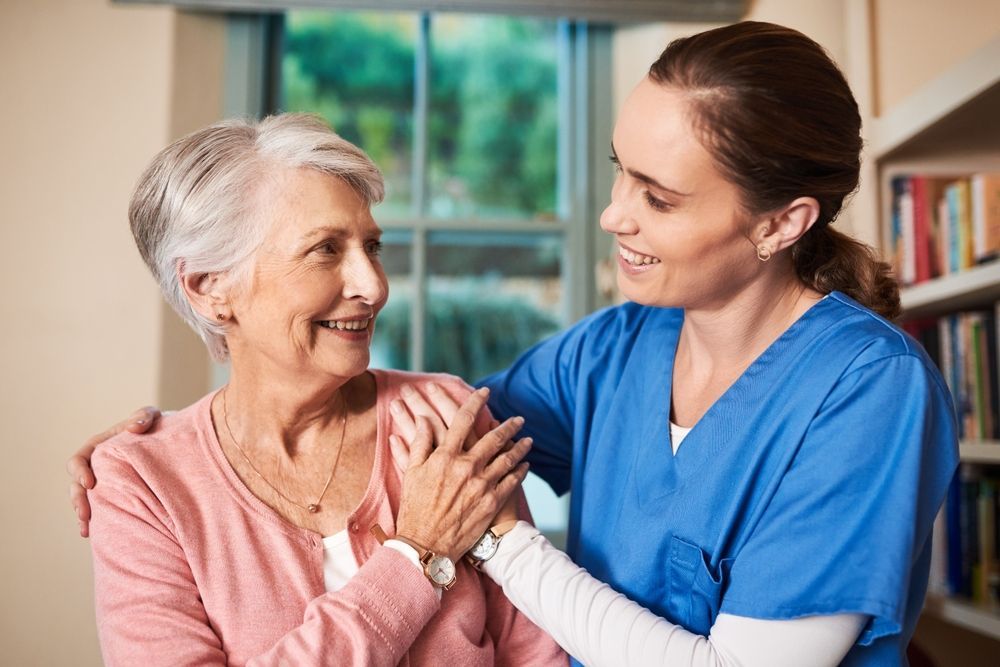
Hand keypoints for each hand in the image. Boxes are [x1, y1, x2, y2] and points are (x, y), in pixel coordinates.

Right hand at [67, 406, 160, 536]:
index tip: (90, 484)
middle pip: (76, 485)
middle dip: (77, 500)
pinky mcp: (112, 494)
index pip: (79, 460)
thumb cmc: (155, 426)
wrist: (168, 441)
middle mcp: (96, 467)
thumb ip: (143, 417)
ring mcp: (103, 482)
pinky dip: (94, 521)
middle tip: (85, 514)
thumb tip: (134, 428)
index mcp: (98, 447)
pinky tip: (92, 534)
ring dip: (83, 514)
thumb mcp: (151, 417)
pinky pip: (99, 509)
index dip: (80, 472)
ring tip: (86, 528)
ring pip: (84, 500)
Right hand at [393, 388, 530, 560]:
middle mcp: (466, 468)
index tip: (484, 391)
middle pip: (493, 438)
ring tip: (528, 439)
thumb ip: (419, 443)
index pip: (463, 420)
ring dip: (520, 446)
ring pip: (507, 458)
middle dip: (509, 425)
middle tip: (519, 418)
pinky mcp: (491, 502)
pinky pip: (511, 481)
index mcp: (445, 457)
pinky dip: (520, 470)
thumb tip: (423, 420)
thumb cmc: (415, 508)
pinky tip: (526, 464)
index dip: (475, 402)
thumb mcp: (411, 473)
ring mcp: (481, 485)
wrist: (426, 545)